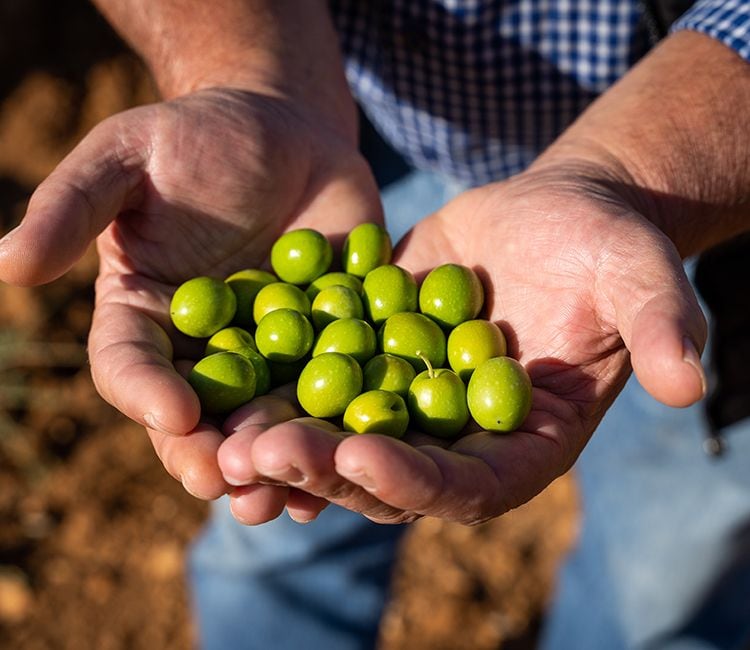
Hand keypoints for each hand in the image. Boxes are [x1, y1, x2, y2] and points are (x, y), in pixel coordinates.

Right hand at [0, 87, 380, 502]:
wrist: (286, 132)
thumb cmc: (197, 137)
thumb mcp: (130, 154)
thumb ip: (74, 205)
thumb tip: (4, 265)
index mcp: (144, 316)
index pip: (129, 366)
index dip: (145, 393)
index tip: (173, 415)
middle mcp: (201, 351)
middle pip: (198, 418)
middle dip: (211, 453)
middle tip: (230, 480)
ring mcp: (269, 356)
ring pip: (265, 422)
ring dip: (275, 463)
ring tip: (289, 495)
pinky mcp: (328, 348)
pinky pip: (331, 398)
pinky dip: (339, 432)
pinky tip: (352, 462)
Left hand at [217, 164, 706, 524]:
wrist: (549, 216)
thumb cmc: (600, 247)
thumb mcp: (635, 276)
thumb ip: (658, 325)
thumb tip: (686, 379)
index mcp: (520, 445)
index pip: (466, 486)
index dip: (415, 480)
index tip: (360, 460)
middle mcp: (457, 440)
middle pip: (386, 476)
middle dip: (323, 470)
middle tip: (260, 455)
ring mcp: (409, 405)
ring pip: (337, 440)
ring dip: (280, 444)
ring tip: (222, 438)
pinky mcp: (373, 360)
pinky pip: (318, 384)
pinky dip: (272, 390)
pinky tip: (223, 388)